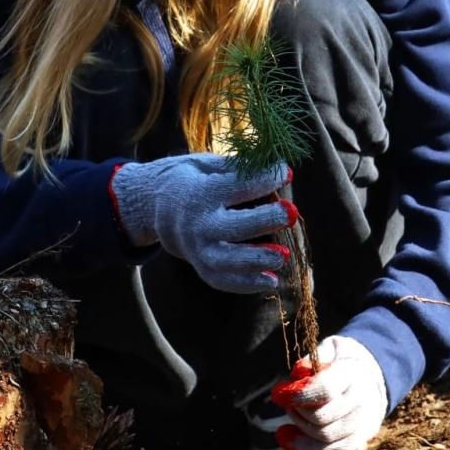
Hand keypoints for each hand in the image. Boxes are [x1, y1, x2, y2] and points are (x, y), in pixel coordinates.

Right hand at [109, 153, 296, 294]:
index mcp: (200, 193)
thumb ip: (241, 168)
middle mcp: (197, 224)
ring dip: (257, 259)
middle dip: (264, 221)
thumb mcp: (209, 164)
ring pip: (227, 260)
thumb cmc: (196, 180)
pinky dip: (248, 284)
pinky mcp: (202, 267)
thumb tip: (281, 169)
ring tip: (283, 256)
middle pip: (233, 227)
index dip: (265, 179)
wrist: (158, 208)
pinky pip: (224, 281)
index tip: (287, 173)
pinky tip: (273, 280)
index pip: (237, 186)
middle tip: (290, 214)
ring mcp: (198, 249)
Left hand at [269, 336, 388, 449]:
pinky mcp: (360, 440)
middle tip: (288, 403)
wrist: (371, 378)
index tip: (280, 393)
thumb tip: (298, 370)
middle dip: (298, 412)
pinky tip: (287, 438)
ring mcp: (363, 424)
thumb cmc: (342, 361)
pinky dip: (306, 448)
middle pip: (323, 418)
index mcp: (354, 374)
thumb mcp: (331, 349)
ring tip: (289, 417)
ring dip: (300, 430)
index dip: (300, 395)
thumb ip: (314, 358)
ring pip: (326, 438)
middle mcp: (362, 401)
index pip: (326, 390)